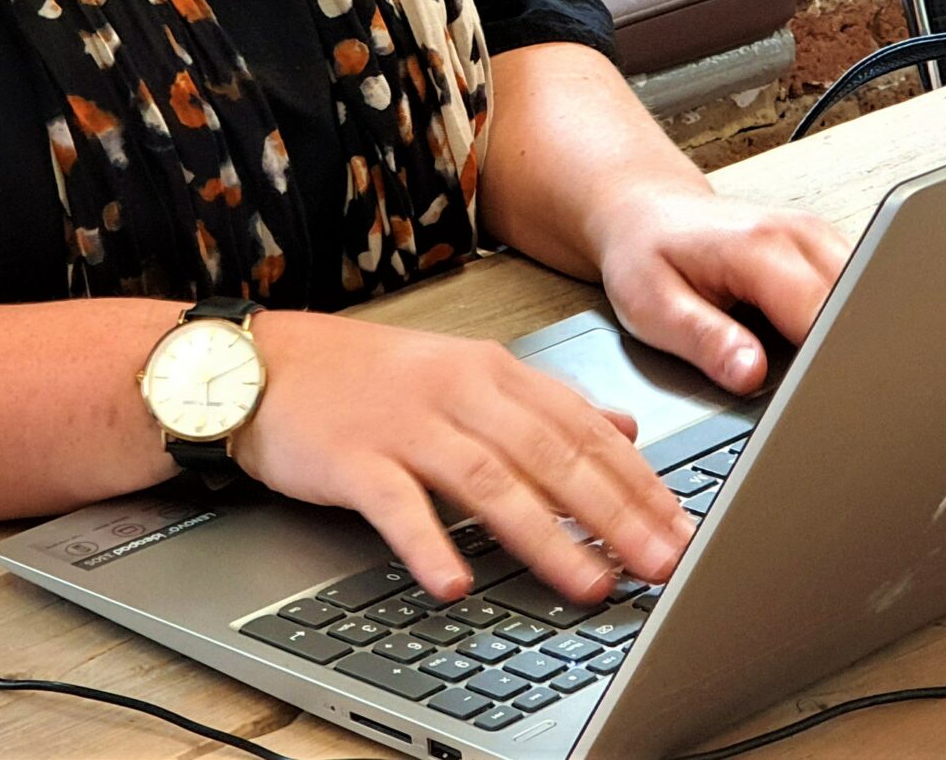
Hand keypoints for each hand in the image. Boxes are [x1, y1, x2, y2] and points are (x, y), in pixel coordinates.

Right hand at [233, 311, 695, 607]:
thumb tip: (624, 427)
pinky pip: (396, 505)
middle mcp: (459, 392)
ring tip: (589, 583)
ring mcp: (406, 423)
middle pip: (551, 454)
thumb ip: (546, 404)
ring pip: (490, 480)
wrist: (264, 362)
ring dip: (545, 537)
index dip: (638, 480)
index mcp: (493, 371)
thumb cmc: (367, 377)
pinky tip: (455, 582)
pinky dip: (428, 544)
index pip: (583, 428)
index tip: (682, 528)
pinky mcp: (352, 457)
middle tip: (662, 563)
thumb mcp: (466, 372)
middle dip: (614, 513)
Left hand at [591, 189, 852, 397]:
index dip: (827, 366)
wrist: (647, 213)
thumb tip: (752, 374)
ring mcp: (817, 237)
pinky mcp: (825, 248)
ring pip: (867, 300)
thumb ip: (705, 341)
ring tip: (820, 374)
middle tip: (822, 398)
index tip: (821, 400)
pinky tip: (821, 347)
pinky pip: (859, 292)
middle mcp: (798, 234)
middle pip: (859, 308)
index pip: (822, 316)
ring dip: (852, 339)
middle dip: (848, 356)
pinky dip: (849, 323)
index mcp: (758, 247)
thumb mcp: (652, 306)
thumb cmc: (645, 254)